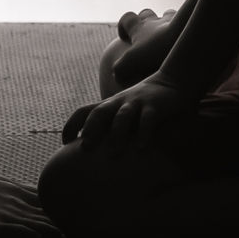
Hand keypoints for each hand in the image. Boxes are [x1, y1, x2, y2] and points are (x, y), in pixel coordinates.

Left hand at [60, 74, 197, 156]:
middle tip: (85, 148)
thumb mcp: (123, 111)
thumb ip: (110, 125)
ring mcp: (137, 103)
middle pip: (99, 112)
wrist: (173, 82)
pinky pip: (148, 119)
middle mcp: (120, 102)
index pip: (84, 111)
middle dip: (91, 129)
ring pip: (122, 117)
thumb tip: (92, 150)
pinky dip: (145, 133)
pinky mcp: (156, 106)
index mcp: (109, 105)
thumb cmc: (143, 104)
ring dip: (116, 135)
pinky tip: (142, 149)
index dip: (72, 125)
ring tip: (112, 155)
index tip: (64, 143)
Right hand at [98, 8, 177, 95]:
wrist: (185, 34)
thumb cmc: (157, 47)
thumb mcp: (133, 61)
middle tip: (146, 39)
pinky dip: (183, 32)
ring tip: (169, 39)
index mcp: (139, 27)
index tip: (124, 37)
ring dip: (166, 25)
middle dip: (145, 22)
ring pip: (167, 16)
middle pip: (146, 14)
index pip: (126, 18)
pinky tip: (185, 44)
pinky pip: (185, 24)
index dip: (123, 26)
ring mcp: (172, 21)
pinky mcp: (188, 26)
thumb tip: (117, 74)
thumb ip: (121, 67)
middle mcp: (155, 21)